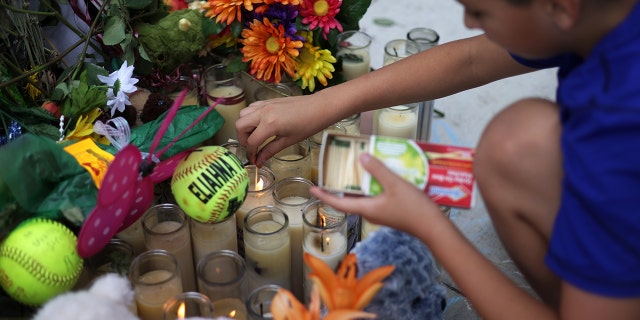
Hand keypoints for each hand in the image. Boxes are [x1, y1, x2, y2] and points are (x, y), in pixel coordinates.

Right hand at [236, 95, 332, 165]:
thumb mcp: (288, 141)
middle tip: (252, 148)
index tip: (254, 160)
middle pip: (240, 126)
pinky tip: (260, 125)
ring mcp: (265, 105)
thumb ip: (270, 151)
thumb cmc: (308, 125)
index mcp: (269, 124)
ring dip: (245, 127)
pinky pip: (252, 107)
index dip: (250, 153)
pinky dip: (251, 117)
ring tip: (256, 136)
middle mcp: (263, 112)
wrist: (319, 108)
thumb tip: (259, 161)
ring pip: (243, 115)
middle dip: (243, 139)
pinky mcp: (268, 101)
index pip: (251, 142)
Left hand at [310, 152, 441, 234]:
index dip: (324, 196)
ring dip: (360, 185)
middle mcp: (371, 213)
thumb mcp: (395, 184)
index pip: (339, 203)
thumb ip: (378, 170)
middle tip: (335, 173)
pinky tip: (380, 175)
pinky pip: (377, 197)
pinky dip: (374, 186)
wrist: (434, 227)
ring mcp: (381, 213)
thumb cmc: (414, 208)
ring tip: (357, 169)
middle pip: (351, 199)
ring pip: (365, 197)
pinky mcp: (391, 212)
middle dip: (342, 187)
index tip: (312, 189)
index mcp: (366, 209)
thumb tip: (362, 157)